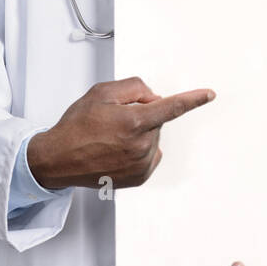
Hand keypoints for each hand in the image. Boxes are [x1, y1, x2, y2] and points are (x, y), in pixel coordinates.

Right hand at [27, 76, 214, 189]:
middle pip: (156, 120)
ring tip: (109, 138)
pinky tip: (117, 150)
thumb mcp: (102, 92)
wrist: (57, 159)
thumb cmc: (76, 126)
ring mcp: (141, 164)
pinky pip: (150, 155)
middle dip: (142, 115)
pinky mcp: (139, 177)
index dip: (193, 99)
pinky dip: (139, 149)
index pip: (172, 107)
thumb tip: (153, 97)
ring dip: (139, 133)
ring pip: (153, 138)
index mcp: (135, 122)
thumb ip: (134, 88)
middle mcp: (141, 145)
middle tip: (113, 120)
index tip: (209, 95)